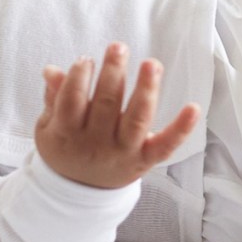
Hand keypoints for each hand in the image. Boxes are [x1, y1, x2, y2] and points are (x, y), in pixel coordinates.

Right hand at [35, 43, 199, 188]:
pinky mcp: (145, 160)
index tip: (85, 59)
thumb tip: (52, 70)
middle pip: (106, 104)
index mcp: (67, 133)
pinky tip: (193, 108)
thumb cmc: (65, 149)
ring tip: (151, 64)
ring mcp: (122, 152)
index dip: (78, 77)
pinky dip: (181, 128)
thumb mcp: (48, 126)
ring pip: (136, 119)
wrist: (79, 194)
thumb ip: (54, 97)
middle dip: (113, 72)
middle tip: (118, 48)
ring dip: (146, 89)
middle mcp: (95, 143)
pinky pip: (165, 145)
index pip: (72, 100)